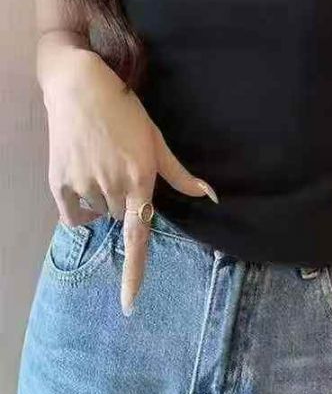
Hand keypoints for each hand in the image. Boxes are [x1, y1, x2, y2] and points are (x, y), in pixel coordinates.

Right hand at [44, 50, 217, 315]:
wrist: (80, 89)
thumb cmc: (126, 112)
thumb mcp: (156, 140)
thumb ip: (180, 174)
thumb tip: (211, 196)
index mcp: (140, 180)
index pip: (138, 237)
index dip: (134, 273)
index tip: (129, 305)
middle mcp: (112, 188)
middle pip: (120, 217)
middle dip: (124, 200)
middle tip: (120, 167)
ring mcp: (83, 186)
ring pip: (98, 214)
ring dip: (102, 199)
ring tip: (101, 163)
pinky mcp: (58, 183)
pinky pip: (71, 215)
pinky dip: (78, 206)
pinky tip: (82, 177)